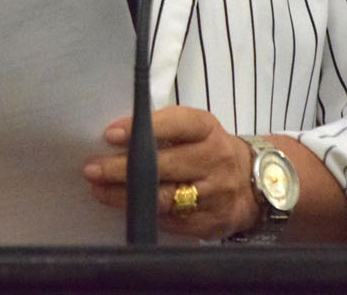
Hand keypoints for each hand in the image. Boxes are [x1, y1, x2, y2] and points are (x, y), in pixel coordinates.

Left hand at [81, 106, 258, 239]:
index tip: (110, 134)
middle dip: (123, 168)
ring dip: (126, 196)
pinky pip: (172, 222)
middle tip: (92, 168)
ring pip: (165, 198)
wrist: (254, 185)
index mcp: (208, 130)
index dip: (143, 128)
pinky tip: (125, 208)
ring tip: (98, 190)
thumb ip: (164, 129)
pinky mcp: (211, 223)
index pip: (177, 124)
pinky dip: (145, 215)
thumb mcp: (197, 130)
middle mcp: (215, 161)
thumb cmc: (210, 151)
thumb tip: (116, 136)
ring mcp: (215, 195)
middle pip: (165, 165)